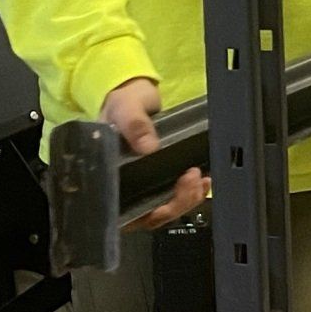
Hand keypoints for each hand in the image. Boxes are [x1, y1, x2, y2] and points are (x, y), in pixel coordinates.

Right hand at [102, 77, 207, 229]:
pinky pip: (175, 196)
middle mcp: (124, 188)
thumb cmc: (121, 103)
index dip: (145, 216)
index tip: (165, 205)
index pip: (122, 214)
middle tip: (191, 180)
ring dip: (186, 200)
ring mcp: (143, 186)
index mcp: (107, 179)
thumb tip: (148, 147)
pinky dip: (191, 193)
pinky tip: (203, 181)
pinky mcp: (160, 179)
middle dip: (174, 205)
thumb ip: (134, 124)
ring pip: (164, 209)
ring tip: (200, 180)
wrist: (134, 95)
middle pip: (149, 215)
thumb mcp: (125, 108)